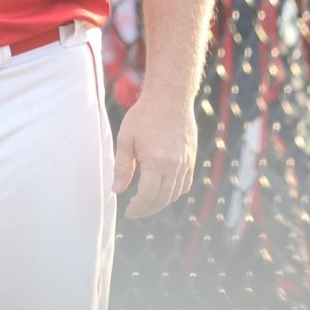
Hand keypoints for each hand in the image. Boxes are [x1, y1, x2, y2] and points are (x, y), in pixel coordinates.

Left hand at [111, 89, 196, 219]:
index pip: (148, 196)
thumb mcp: (126, 139)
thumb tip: (117, 190)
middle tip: (135, 211)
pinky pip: (185, 184)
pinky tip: (163, 191)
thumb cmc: (144, 115)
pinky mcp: (191, 158)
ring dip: (161, 202)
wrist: (170, 97)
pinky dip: (174, 192)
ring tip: (146, 203)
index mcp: (156, 161)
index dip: (138, 208)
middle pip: (162, 199)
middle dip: (148, 209)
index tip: (129, 212)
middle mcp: (174, 165)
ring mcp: (186, 163)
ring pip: (175, 194)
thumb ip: (122, 167)